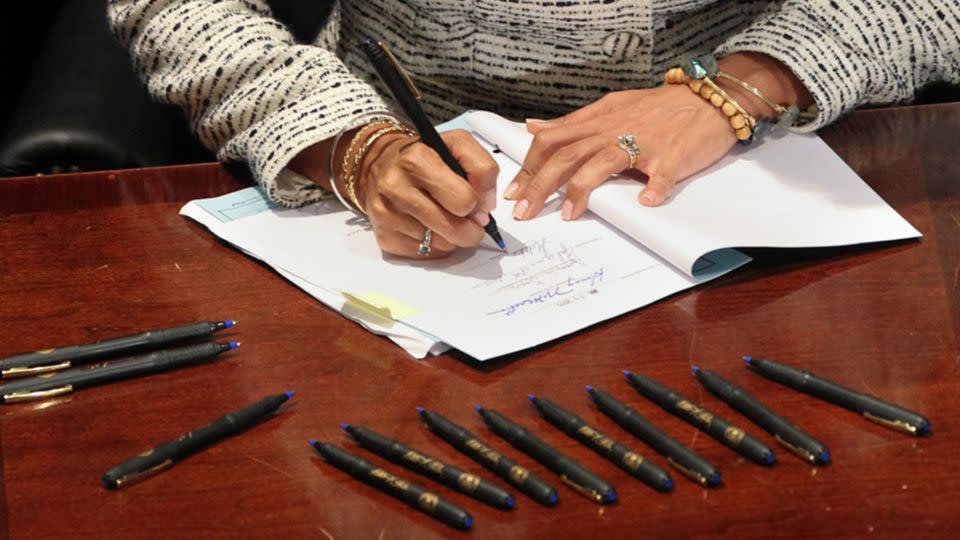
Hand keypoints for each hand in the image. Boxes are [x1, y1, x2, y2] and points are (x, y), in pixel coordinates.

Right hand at [356, 128, 498, 257]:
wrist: (380, 163)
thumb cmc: (423, 155)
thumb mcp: (456, 144)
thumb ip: (482, 169)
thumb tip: (486, 208)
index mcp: (416, 159)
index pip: (464, 199)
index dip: (476, 203)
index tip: (472, 200)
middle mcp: (396, 187)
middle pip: (455, 229)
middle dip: (470, 226)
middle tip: (468, 218)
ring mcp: (387, 214)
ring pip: (442, 244)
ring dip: (451, 236)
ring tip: (444, 217)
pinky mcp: (384, 236)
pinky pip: (426, 254)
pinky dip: (434, 245)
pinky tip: (428, 226)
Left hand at [504, 84, 736, 220]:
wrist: (710, 99)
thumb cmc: (660, 108)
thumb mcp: (611, 107)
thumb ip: (573, 122)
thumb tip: (534, 127)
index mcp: (599, 120)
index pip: (553, 140)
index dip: (530, 165)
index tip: (515, 190)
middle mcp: (616, 129)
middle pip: (568, 154)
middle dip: (541, 183)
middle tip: (524, 211)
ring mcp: (645, 143)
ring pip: (603, 162)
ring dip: (582, 188)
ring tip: (567, 213)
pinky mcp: (674, 157)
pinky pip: (662, 175)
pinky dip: (654, 190)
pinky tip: (644, 203)